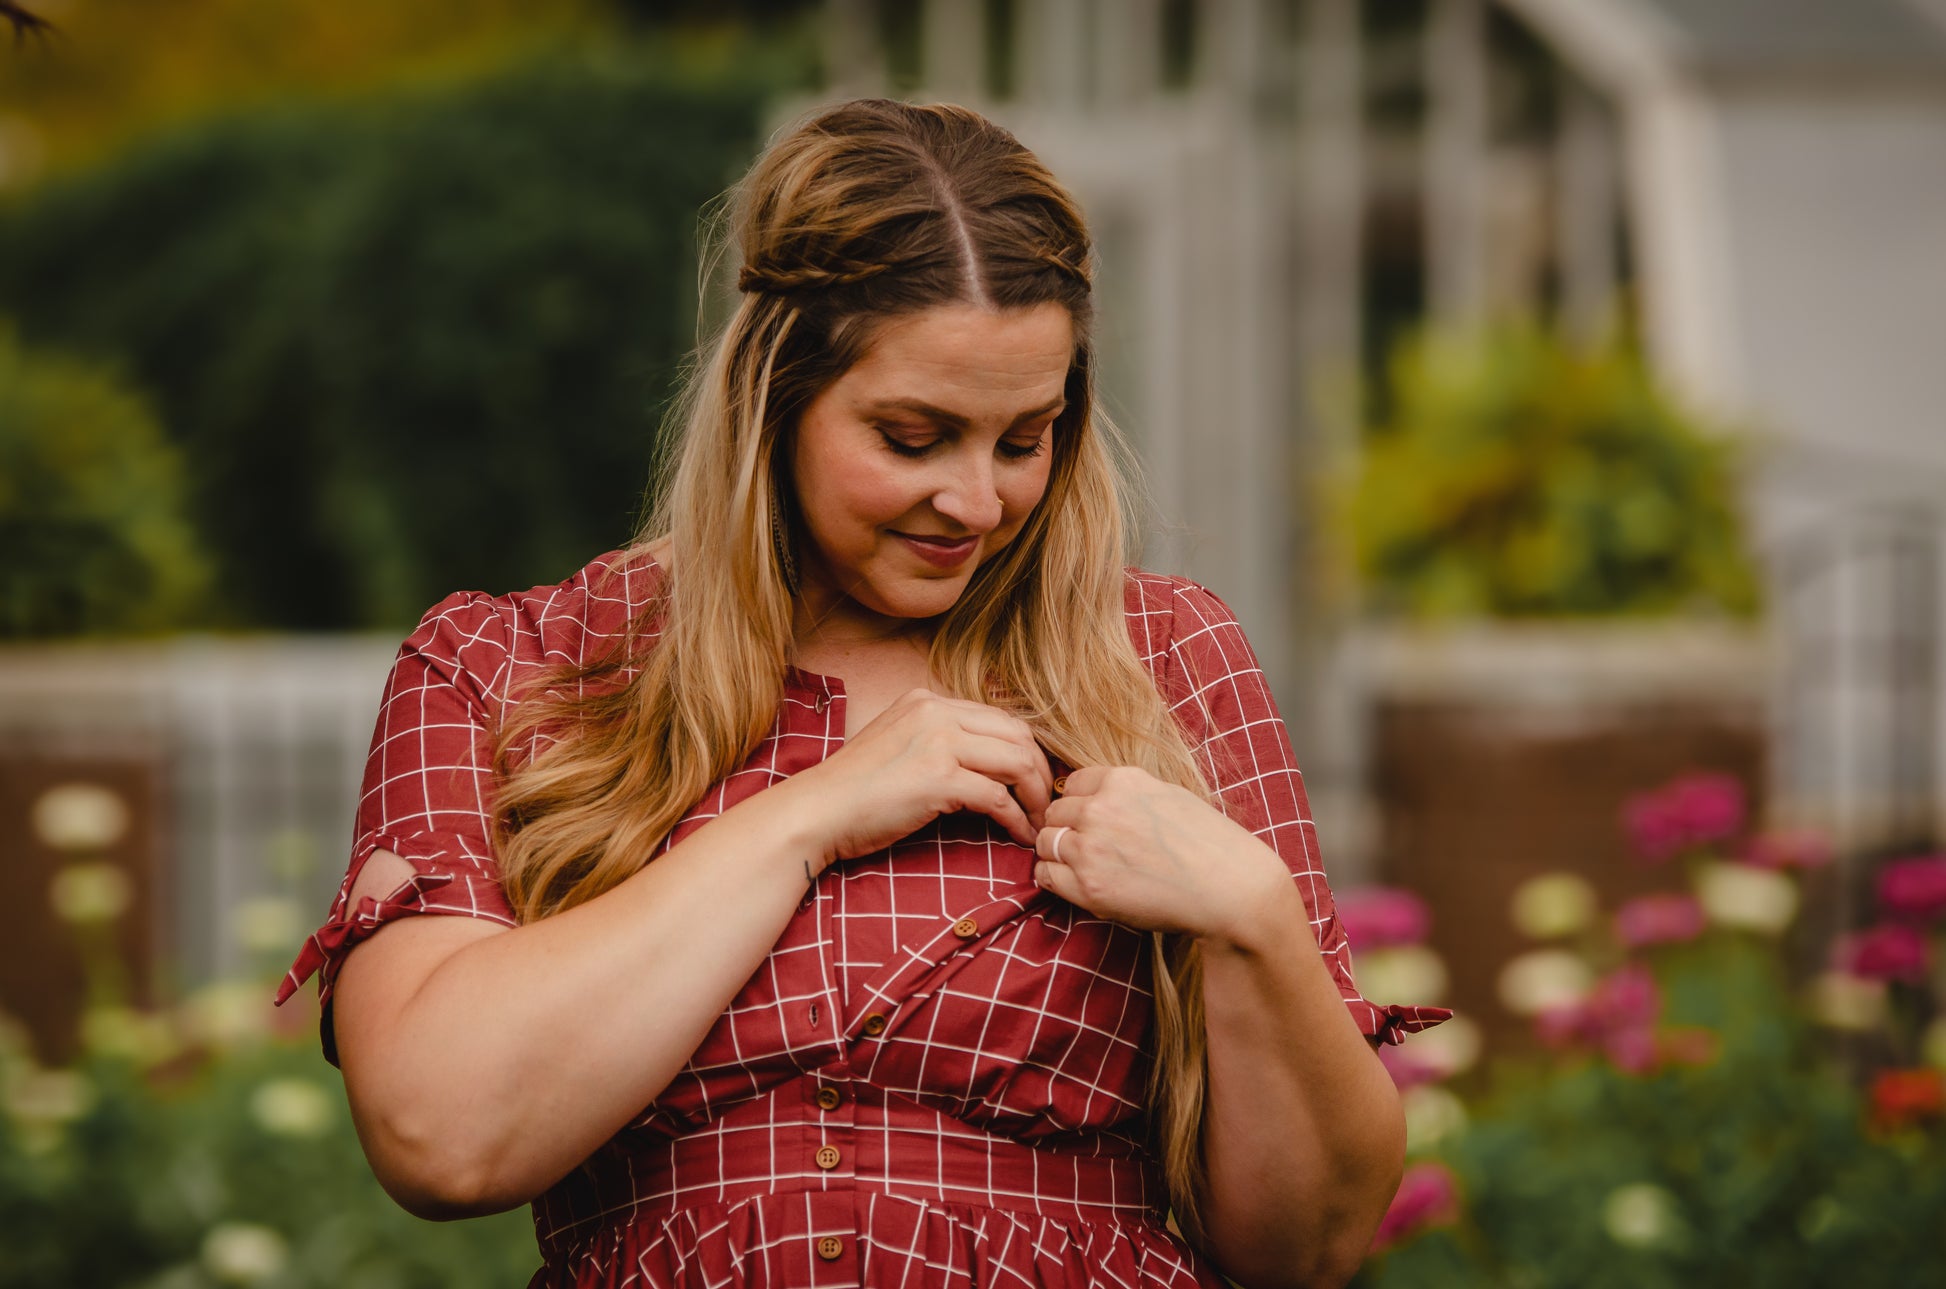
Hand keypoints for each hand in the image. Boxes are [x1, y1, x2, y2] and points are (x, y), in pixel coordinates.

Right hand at [786, 688, 1054, 866]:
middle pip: (1017, 734)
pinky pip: (998, 797)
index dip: (1026, 749)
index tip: (1035, 779)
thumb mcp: (897, 744)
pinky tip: (1019, 835)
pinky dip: (1016, 819)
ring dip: (1035, 795)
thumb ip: (935, 740)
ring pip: (1016, 761)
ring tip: (1039, 820)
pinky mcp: (938, 778)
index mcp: (926, 700)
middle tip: (1046, 801)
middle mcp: (935, 711)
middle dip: (1040, 770)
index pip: (998, 717)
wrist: (816, 812)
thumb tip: (984, 763)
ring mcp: (937, 742)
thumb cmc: (854, 790)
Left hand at [1032, 766, 1293, 943]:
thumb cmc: (1209, 844)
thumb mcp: (1170, 796)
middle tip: (1082, 846)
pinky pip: (1047, 875)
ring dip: (1056, 852)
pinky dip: (1054, 878)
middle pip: (1054, 812)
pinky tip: (1073, 883)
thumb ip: (1130, 793)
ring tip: (1078, 866)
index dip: (1078, 803)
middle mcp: (1100, 809)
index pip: (1072, 783)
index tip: (1086, 819)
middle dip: (1063, 827)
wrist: (1231, 888)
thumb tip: (1100, 795)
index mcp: (1122, 780)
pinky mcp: (1089, 887)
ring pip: (1045, 842)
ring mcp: (1090, 848)